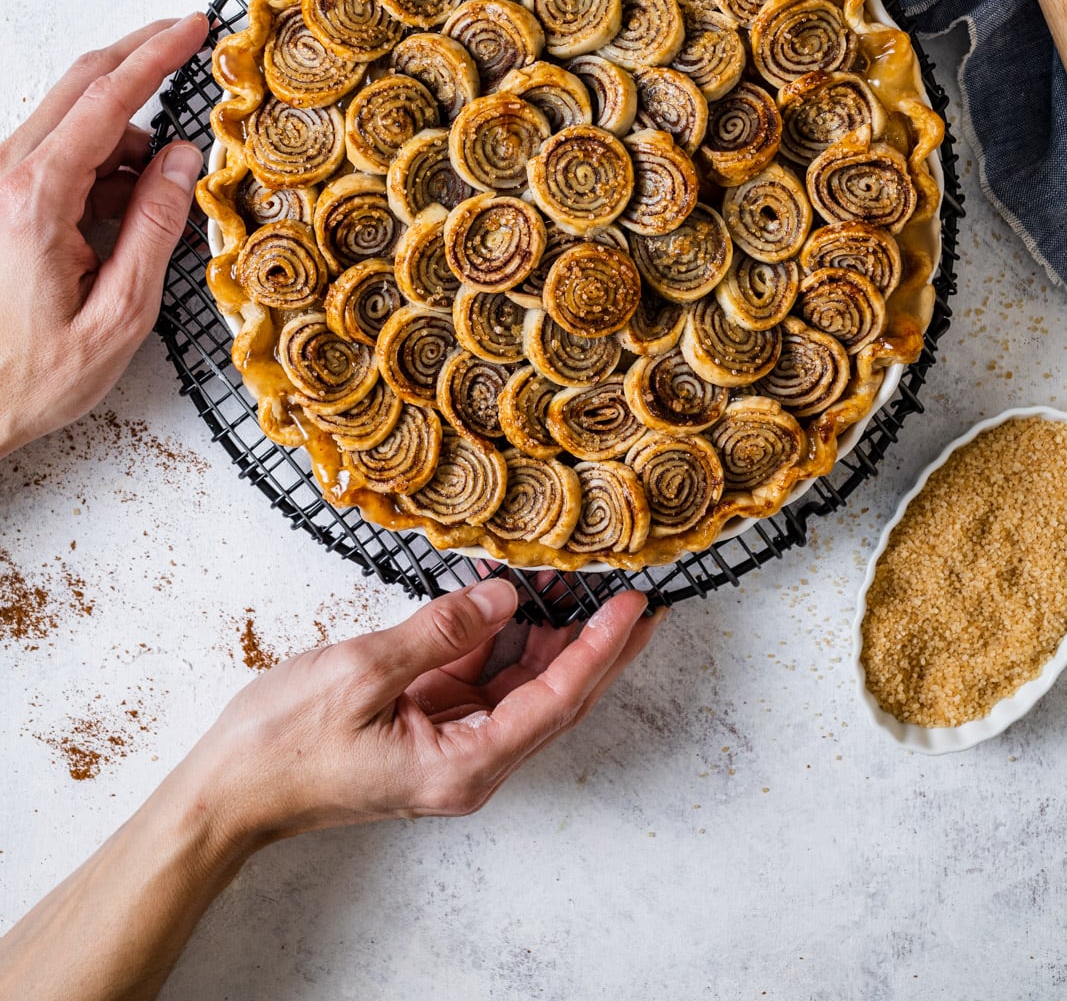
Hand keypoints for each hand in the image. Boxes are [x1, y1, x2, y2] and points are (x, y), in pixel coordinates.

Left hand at [0, 14, 208, 457]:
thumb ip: (156, 228)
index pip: (106, 100)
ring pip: (69, 121)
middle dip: (137, 56)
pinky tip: (125, 206)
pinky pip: (54, 154)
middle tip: (186, 37)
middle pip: (80, 87)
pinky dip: (99, 162)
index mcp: (35, 199)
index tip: (193, 26)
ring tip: (160, 189)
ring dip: (124, 133)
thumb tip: (183, 159)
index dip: (155, 55)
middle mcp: (4, 178)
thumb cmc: (32, 376)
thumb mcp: (119, 314)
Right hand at [185, 579, 661, 842]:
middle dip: (595, 645)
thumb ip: (442, 630)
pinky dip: (497, 640)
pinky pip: (478, 682)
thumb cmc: (282, 745)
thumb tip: (506, 597)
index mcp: (462, 766)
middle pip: (553, 698)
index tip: (636, 606)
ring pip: (519, 688)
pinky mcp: (424, 731)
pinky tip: (507, 598)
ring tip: (576, 579)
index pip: (555, 700)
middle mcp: (467, 765)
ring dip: (547, 636)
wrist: (226, 793)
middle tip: (636, 594)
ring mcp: (447, 750)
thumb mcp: (364, 672)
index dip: (600, 649)